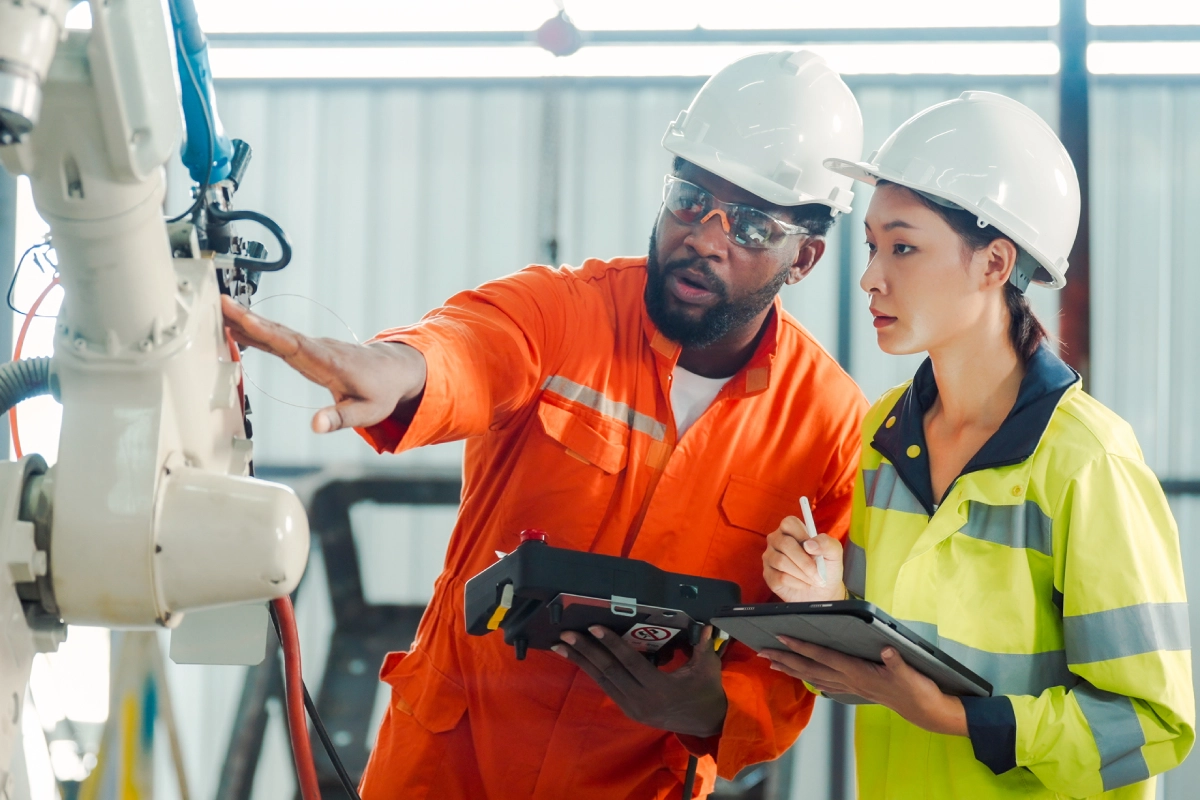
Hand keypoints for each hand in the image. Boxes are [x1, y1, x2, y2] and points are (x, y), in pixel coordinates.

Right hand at [221, 295, 426, 432]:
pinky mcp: (305, 349)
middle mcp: (316, 348)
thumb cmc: (381, 392)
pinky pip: (277, 338)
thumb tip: (316, 425)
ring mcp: (310, 347)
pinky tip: (235, 328)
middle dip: (248, 318)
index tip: (245, 320)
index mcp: (328, 361)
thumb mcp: (367, 412)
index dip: (268, 333)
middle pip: (277, 332)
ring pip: (274, 332)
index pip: (293, 345)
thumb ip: (340, 419)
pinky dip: (256, 332)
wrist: (393, 371)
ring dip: (246, 321)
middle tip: (219, 303)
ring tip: (216, 309)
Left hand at [552, 625, 726, 737]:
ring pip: (602, 681)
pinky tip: (579, 659)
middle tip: (565, 635)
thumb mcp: (708, 668)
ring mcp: (632, 707)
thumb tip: (706, 625)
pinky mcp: (629, 710)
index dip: (611, 643)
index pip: (630, 662)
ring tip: (561, 646)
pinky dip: (592, 672)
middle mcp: (642, 700)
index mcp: (660, 688)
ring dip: (581, 662)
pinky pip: (607, 687)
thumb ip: (704, 646)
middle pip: (609, 671)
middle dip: (585, 651)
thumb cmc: (707, 692)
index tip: (593, 628)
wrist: (706, 724)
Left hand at [760, 637, 967, 736]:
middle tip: (762, 651)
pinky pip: (825, 684)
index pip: (823, 656)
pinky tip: (803, 678)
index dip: (802, 647)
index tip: (782, 638)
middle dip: (784, 659)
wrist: (925, 711)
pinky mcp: (855, 689)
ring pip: (813, 676)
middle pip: (809, 668)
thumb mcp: (910, 673)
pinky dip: (810, 679)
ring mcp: (850, 686)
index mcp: (858, 672)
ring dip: (791, 669)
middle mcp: (849, 680)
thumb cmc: (917, 689)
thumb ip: (896, 661)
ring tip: (772, 663)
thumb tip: (886, 649)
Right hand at [763, 516, 845, 601]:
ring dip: (802, 574)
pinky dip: (796, 583)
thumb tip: (809, 544)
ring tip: (813, 580)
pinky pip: (779, 577)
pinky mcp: (768, 575)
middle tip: (818, 573)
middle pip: (785, 544)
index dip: (801, 535)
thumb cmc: (826, 569)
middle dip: (805, 562)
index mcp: (792, 531)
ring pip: (781, 562)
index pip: (788, 523)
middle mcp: (777, 541)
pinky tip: (803, 584)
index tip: (814, 549)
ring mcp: (770, 557)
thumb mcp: (834, 554)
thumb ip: (827, 543)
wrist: (823, 593)